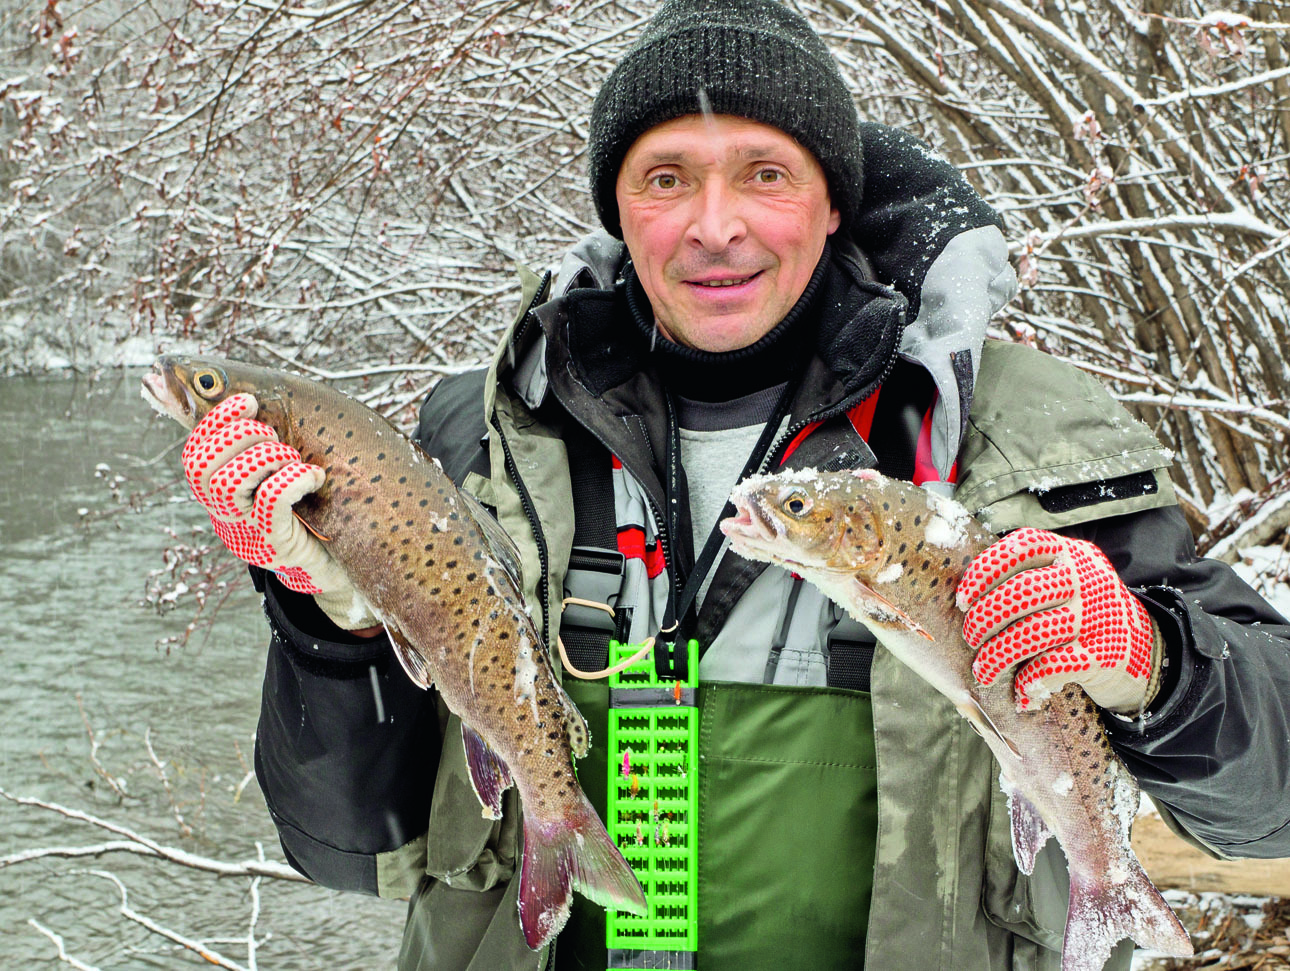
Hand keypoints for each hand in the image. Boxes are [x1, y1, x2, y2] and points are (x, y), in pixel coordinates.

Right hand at [183, 393, 377, 630]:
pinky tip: (314, 477)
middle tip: (277, 439)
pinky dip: (293, 477)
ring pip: (227, 482)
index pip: (195, 454)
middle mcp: (225, 516)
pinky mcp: (274, 545)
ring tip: (294, 459)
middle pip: (201, 467)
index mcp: (221, 497)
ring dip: (266, 455)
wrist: (337, 569)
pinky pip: (270, 500)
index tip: (248, 402)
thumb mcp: (282, 481)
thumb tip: (263, 402)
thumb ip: (267, 452)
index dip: (216, 421)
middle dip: (241, 436)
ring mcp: (246, 533)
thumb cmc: (312, 516)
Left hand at [957, 527, 1160, 713]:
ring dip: (998, 656)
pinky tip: (1020, 693)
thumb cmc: (1083, 610)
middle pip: (1021, 593)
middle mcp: (1082, 579)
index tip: (963, 599)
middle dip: (985, 619)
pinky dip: (1028, 682)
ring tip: (983, 671)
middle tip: (971, 637)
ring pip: (1032, 633)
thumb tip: (967, 602)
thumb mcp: (1064, 579)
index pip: (1021, 547)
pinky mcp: (1102, 653)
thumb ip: (1027, 578)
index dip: (985, 571)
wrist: (1146, 646)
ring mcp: (1093, 615)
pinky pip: (1052, 667)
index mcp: (1068, 553)